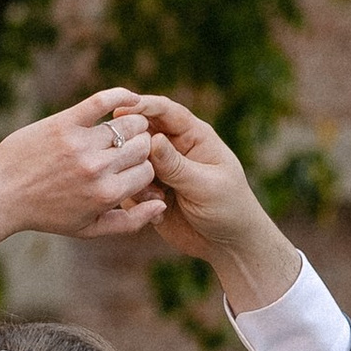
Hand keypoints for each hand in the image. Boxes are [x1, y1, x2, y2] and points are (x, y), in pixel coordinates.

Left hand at [0, 91, 166, 243]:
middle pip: (142, 146)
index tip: (133, 166)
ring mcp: (80, 144)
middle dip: (141, 146)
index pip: (148, 170)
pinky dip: (121, 95)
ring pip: (128, 124)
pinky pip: (102, 101)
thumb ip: (130, 222)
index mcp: (106, 195)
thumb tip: (162, 205)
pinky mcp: (64, 123)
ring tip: (124, 128)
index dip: (143, 168)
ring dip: (132, 124)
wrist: (0, 195)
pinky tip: (131, 98)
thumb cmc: (46, 214)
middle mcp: (97, 169)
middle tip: (129, 146)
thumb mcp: (89, 229)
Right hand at [128, 96, 302, 311]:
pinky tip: (158, 213)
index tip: (121, 111)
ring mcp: (161, 170)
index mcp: (194, 136)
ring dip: (136, 178)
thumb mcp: (205, 185)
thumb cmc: (229, 208)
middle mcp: (174, 148)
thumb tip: (152, 140)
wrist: (228, 244)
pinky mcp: (151, 192)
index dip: (143, 106)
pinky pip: (130, 187)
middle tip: (132, 163)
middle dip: (131, 144)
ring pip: (132, 162)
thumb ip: (177, 165)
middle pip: (142, 132)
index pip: (166, 111)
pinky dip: (137, 199)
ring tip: (157, 199)